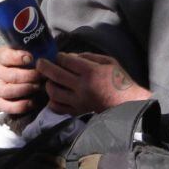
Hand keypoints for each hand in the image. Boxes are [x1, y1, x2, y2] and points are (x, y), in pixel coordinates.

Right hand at [0, 46, 43, 115]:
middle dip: (30, 76)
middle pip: (12, 75)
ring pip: (9, 91)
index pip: (6, 56)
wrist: (0, 86)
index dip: (18, 57)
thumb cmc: (15, 68)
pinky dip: (23, 105)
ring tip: (38, 87)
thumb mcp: (19, 58)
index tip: (31, 58)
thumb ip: (30, 55)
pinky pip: (9, 106)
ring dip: (27, 89)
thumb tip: (47, 55)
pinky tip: (33, 101)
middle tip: (43, 76)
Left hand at [36, 52, 151, 115]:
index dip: (59, 56)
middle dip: (44, 66)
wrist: (126, 103)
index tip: (59, 56)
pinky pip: (58, 108)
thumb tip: (70, 57)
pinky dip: (52, 101)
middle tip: (41, 62)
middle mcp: (82, 86)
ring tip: (50, 80)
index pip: (66, 61)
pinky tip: (55, 96)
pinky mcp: (78, 111)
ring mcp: (78, 100)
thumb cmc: (119, 80)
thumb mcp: (108, 61)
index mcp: (90, 72)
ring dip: (48, 84)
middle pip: (55, 74)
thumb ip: (88, 56)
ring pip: (53, 92)